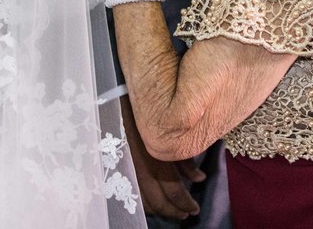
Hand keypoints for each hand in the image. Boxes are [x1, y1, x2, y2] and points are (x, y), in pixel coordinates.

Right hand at [121, 97, 201, 219]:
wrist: (112, 98)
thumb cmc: (146, 111)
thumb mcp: (170, 131)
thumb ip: (185, 156)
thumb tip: (200, 178)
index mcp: (155, 156)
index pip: (173, 190)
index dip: (185, 203)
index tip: (195, 209)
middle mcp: (140, 166)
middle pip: (158, 200)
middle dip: (174, 210)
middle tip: (187, 214)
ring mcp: (126, 167)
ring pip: (142, 200)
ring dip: (159, 209)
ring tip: (173, 211)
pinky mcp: (118, 165)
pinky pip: (131, 192)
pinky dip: (143, 202)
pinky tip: (152, 203)